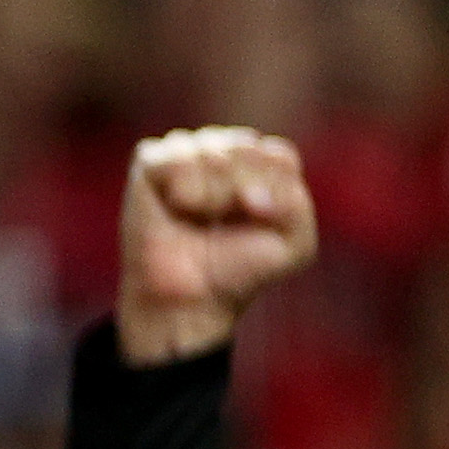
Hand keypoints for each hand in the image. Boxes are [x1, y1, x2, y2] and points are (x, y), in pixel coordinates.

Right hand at [118, 127, 317, 365]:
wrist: (189, 300)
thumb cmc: (237, 270)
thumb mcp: (294, 244)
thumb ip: (297, 206)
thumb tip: (250, 194)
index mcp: (261, 162)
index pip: (278, 156)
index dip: (272, 194)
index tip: (258, 225)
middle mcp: (223, 149)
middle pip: (246, 149)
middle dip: (242, 193)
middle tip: (223, 226)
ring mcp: (186, 152)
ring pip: (213, 152)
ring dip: (212, 197)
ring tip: (198, 221)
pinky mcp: (150, 162)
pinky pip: (177, 159)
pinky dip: (183, 190)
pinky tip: (177, 209)